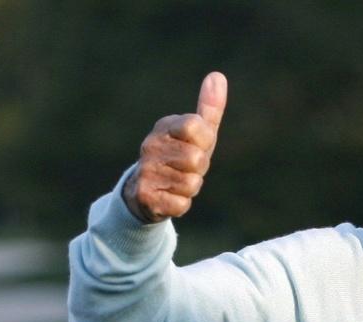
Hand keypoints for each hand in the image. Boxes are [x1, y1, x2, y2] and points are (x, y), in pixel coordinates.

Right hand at [123, 71, 227, 222]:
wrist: (144, 191)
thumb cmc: (178, 159)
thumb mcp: (197, 135)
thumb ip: (208, 109)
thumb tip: (218, 76)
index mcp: (164, 127)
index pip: (195, 126)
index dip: (204, 141)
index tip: (195, 145)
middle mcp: (150, 146)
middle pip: (197, 160)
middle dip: (198, 170)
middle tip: (185, 169)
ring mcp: (146, 171)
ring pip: (191, 184)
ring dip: (190, 188)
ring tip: (176, 183)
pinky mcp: (145, 196)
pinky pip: (181, 204)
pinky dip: (181, 204)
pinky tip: (168, 197)